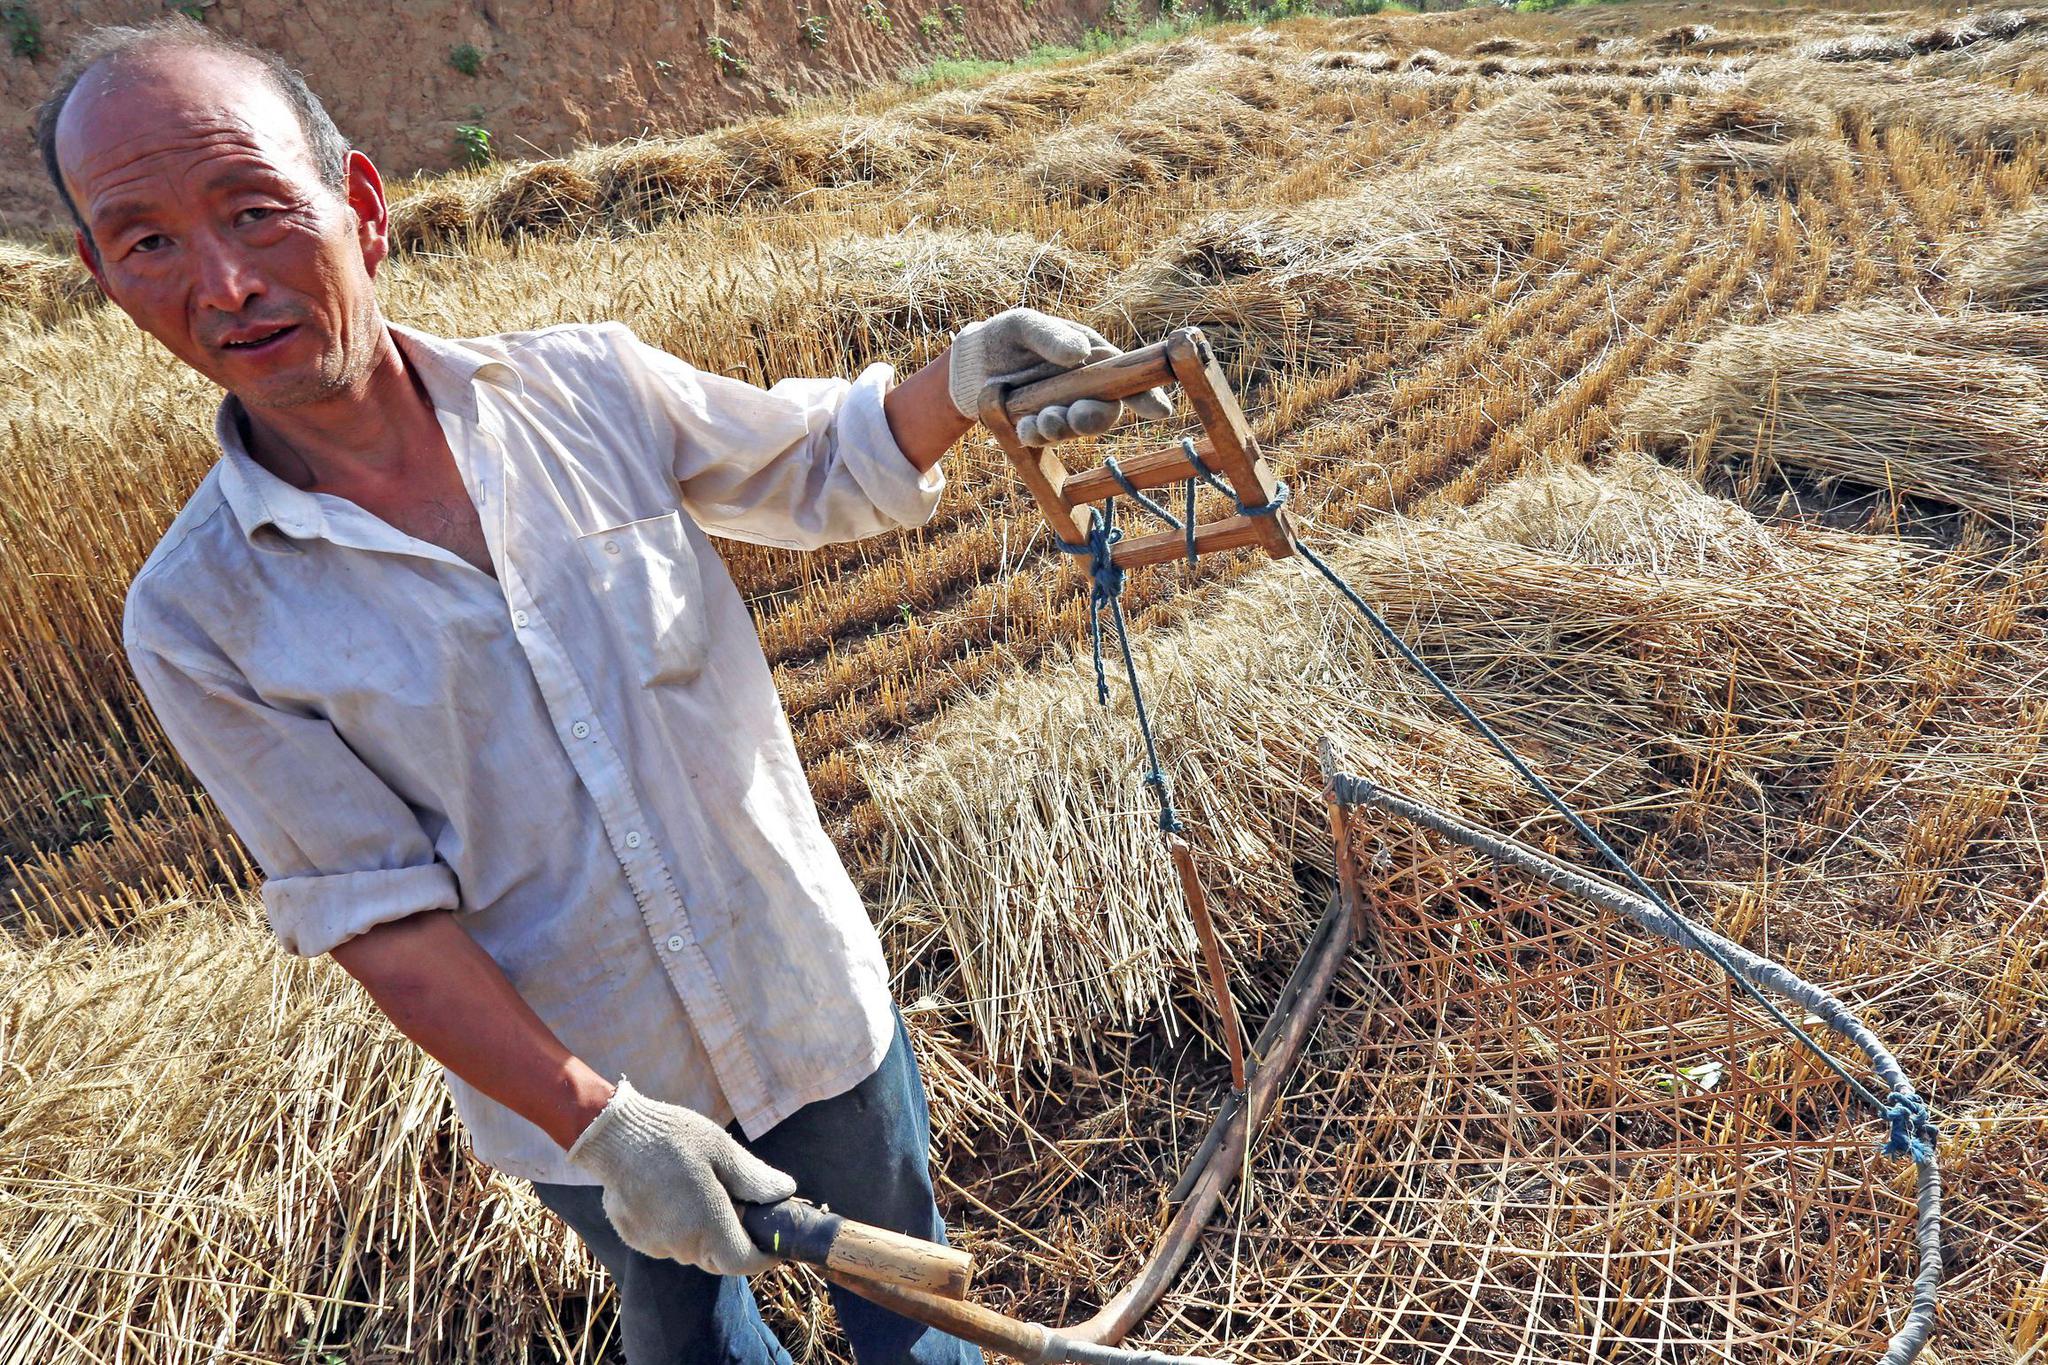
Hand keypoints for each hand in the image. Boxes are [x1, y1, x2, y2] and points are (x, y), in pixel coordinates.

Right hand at [566, 1077, 796, 1275]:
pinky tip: (674, 1193)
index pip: (743, 1262)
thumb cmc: (672, 1138)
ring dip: (706, 1232)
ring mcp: (654, 1243)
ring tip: (706, 1193)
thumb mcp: (722, 1150)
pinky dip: (679, 1225)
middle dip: (735, 1241)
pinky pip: (667, 1240)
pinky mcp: (634, 1236)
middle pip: (718, 1259)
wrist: (613, 1135)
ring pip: (692, 1249)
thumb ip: (753, 1178)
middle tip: (743, 1208)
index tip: (775, 1245)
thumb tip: (785, 1192)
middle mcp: (680, 1244)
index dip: (763, 1257)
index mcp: (707, 1226)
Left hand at [948, 307, 1173, 445]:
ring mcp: (1065, 410)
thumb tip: (1080, 353)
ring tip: (1042, 419)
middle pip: (1106, 412)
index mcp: (1095, 358)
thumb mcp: (1024, 325)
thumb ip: (1051, 336)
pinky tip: (1025, 427)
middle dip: (1094, 419)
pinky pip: (1047, 438)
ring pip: (1076, 430)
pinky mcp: (1042, 426)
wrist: (974, 363)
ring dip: (1062, 428)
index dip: (1147, 395)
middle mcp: (1087, 388)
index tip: (1159, 410)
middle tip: (1076, 415)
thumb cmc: (1008, 335)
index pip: (1128, 378)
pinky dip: (1037, 436)